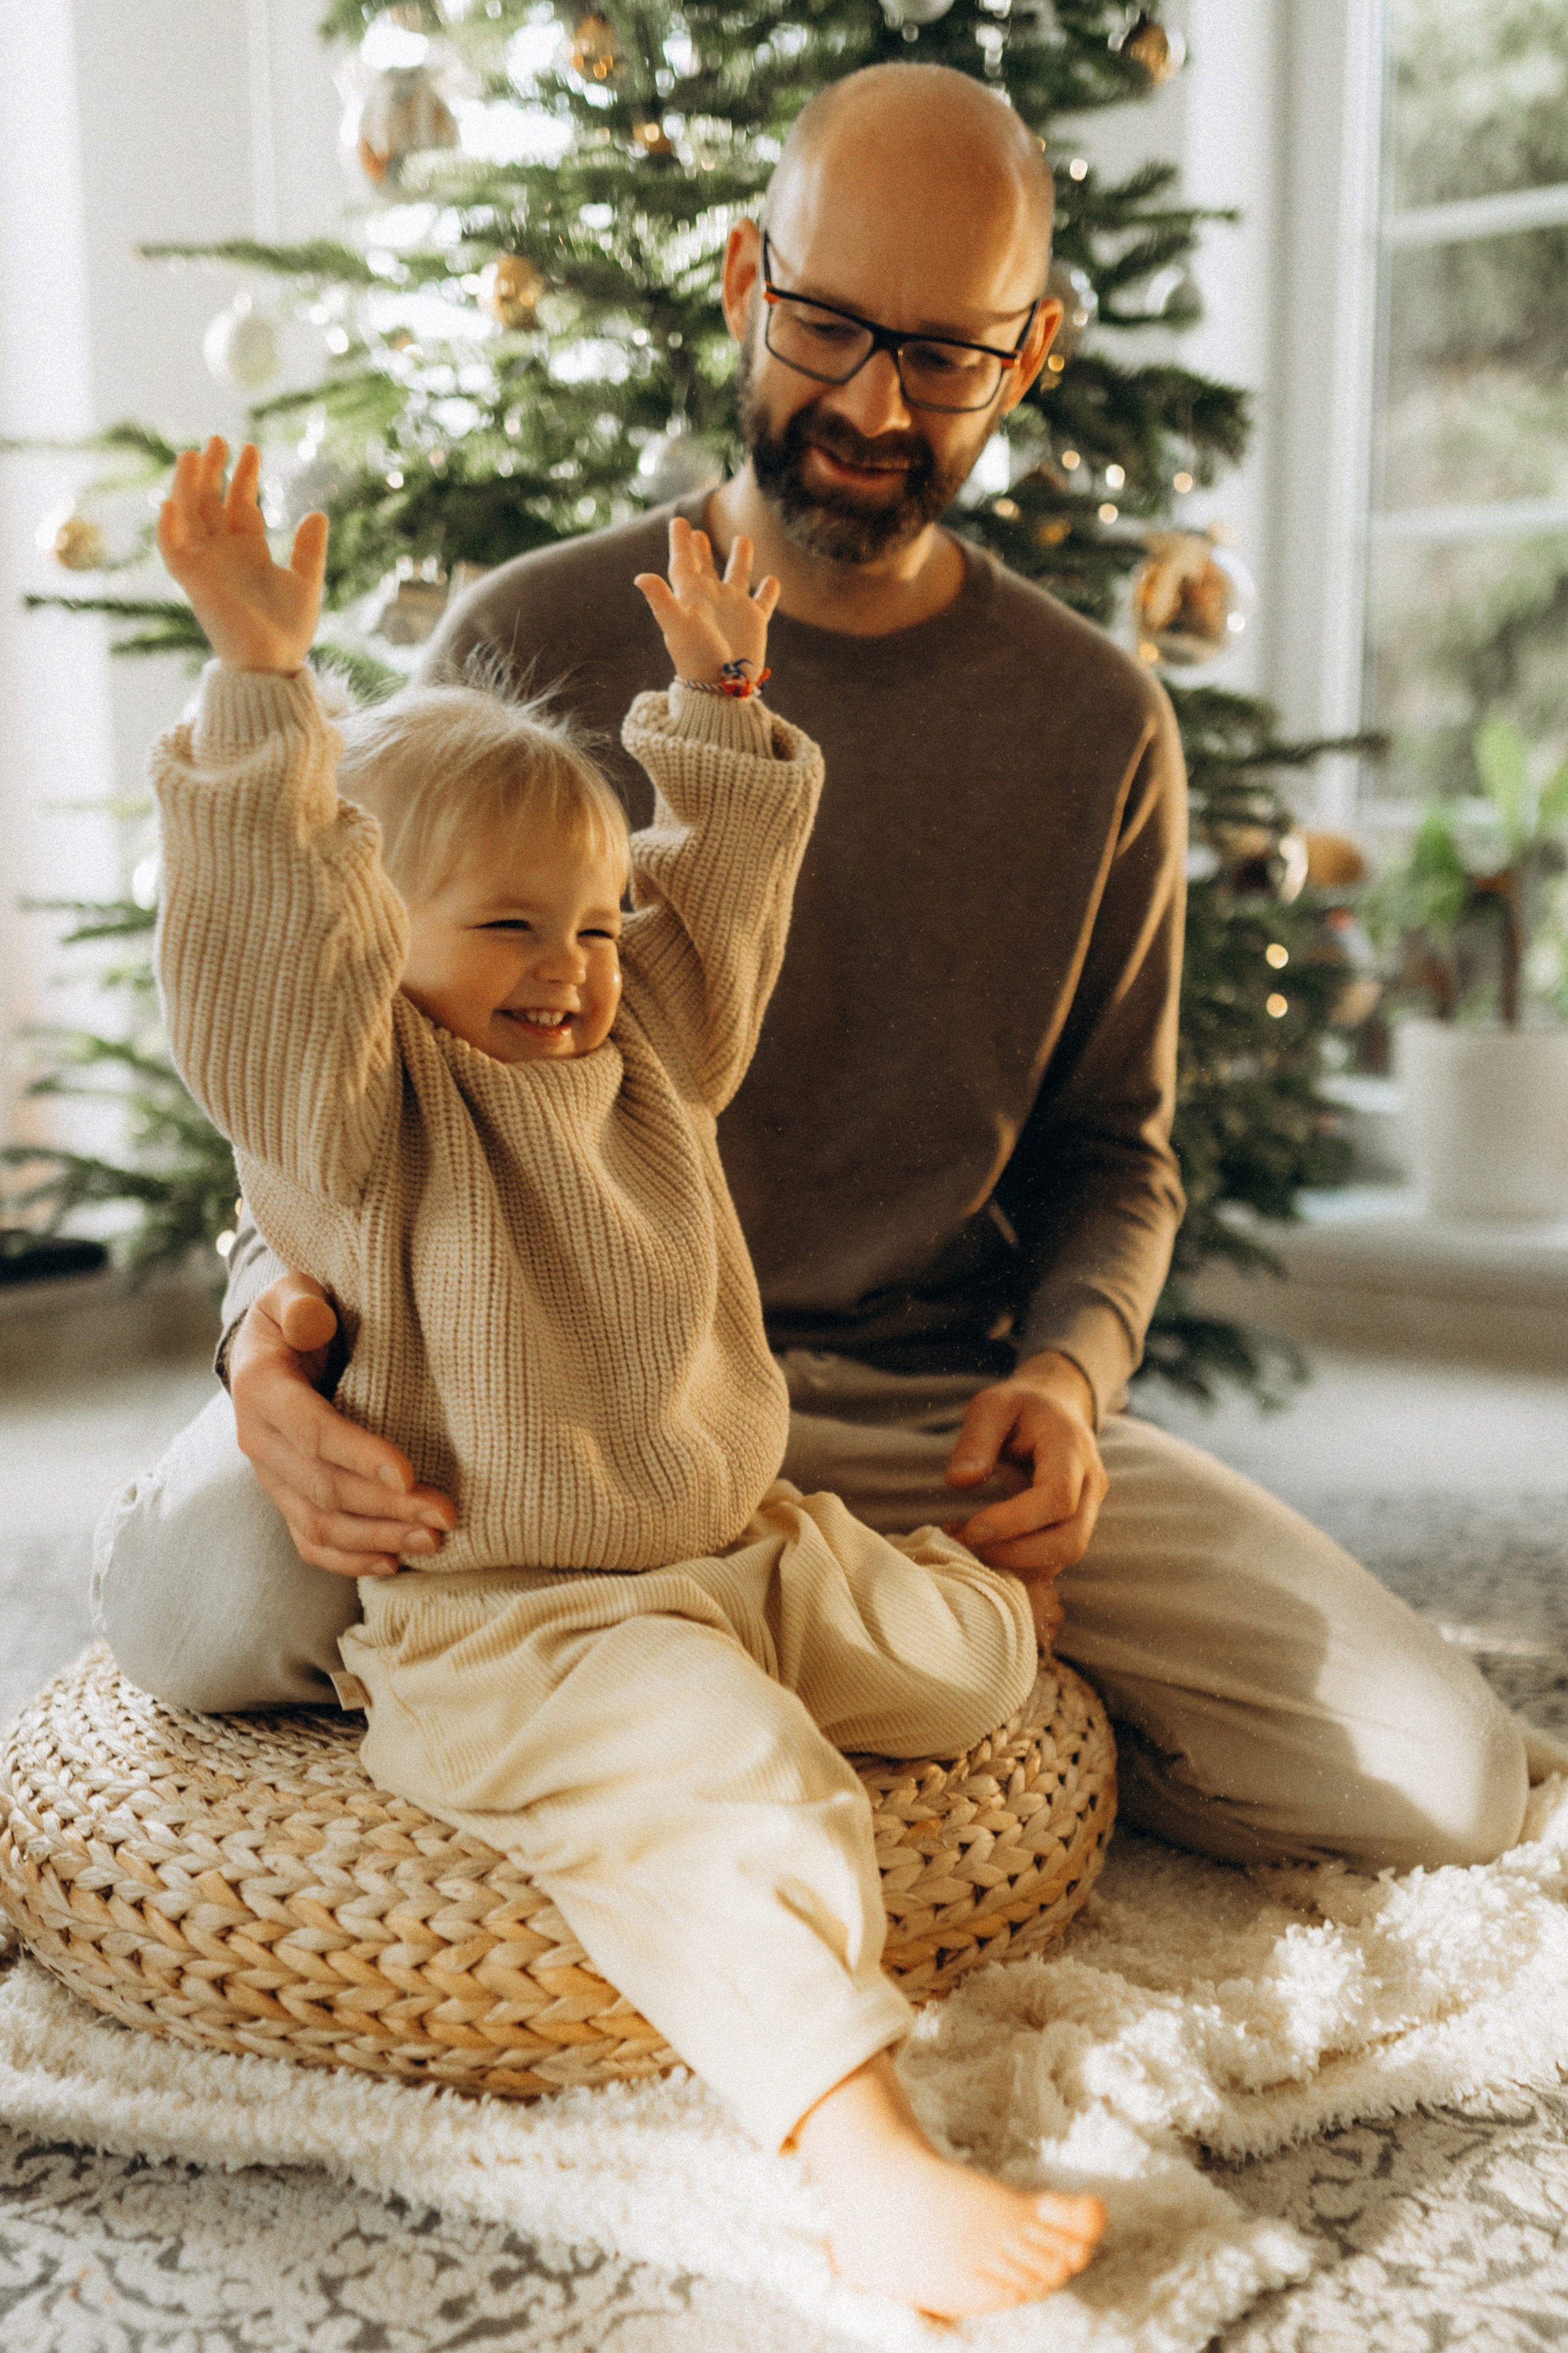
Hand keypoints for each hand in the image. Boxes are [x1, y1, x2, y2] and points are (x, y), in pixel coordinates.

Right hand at [157, 436, 326, 673]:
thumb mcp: (306, 582)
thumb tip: (317, 513)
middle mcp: (224, 553)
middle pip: (211, 503)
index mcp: (248, 550)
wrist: (274, 663)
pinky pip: (172, 549)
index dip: (244, 477)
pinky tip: (171, 502)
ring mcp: (206, 564)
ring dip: (187, 487)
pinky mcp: (193, 581)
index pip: (240, 504)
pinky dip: (168, 527)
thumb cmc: (289, 629)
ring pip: (189, 517)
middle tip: (217, 440)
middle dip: (212, 472)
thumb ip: (308, 549)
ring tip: (192, 455)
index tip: (250, 448)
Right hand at [230, 1271, 456, 1576]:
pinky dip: (350, 1560)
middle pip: (323, 1487)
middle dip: (387, 1506)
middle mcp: (259, 1441)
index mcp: (261, 1390)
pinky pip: (310, 1541)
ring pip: (320, 1523)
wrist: (270, 1348)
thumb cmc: (297, 1315)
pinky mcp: (286, 1497)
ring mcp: (272, 1477)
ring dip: (378, 1537)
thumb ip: (299, 1303)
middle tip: (446, 1513)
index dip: (358, 1454)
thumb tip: (311, 1320)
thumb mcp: (291, 1292)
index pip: (311, 1431)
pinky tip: (395, 1563)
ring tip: (434, 1540)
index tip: (409, 1471)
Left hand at [633, 516, 778, 687]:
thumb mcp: (677, 626)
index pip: (683, 562)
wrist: (721, 685)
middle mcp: (712, 599)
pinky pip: (763, 600)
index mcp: (691, 596)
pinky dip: (769, 590)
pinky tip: (772, 579)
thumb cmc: (696, 656)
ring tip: (742, 539)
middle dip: (701, 549)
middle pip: (705, 567)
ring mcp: (734, 609)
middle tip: (697, 531)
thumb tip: (640, 577)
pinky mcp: (754, 621)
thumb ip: (661, 600)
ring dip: (740, 559)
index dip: (680, 542)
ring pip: (737, 576)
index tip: (678, 522)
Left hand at [942, 1352, 1107, 1581]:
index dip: (1015, 1522)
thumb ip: (976, 1440)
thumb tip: (958, 1482)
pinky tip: (984, 1548)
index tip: (971, 1528)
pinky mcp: (1075, 1525)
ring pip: (1065, 1556)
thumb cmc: (1020, 1406)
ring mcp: (1089, 1508)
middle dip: (1016, 1554)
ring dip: (1016, 1563)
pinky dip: (1020, 1565)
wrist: (1055, 1408)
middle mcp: (1091, 1484)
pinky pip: (1055, 1560)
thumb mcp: (991, 1406)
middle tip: (966, 1544)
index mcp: (1072, 1450)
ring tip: (967, 1544)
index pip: (1058, 1498)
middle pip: (1070, 1540)